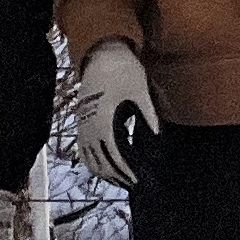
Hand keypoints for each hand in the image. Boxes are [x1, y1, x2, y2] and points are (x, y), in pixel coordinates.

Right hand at [68, 42, 160, 184]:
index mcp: (106, 124)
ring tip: (120, 179)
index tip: (138, 181)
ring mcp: (83, 126)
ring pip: (91, 159)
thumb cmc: (123, 71)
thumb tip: (158, 135)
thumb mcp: (141, 92)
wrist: (102, 55)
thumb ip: (149, 116)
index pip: (116, 158)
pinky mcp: (81, 122)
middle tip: (133, 184)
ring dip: (105, 172)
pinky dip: (93, 162)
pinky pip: (84, 150)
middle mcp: (91, 129)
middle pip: (103, 164)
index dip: (127, 173)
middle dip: (118, 177)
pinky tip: (103, 165)